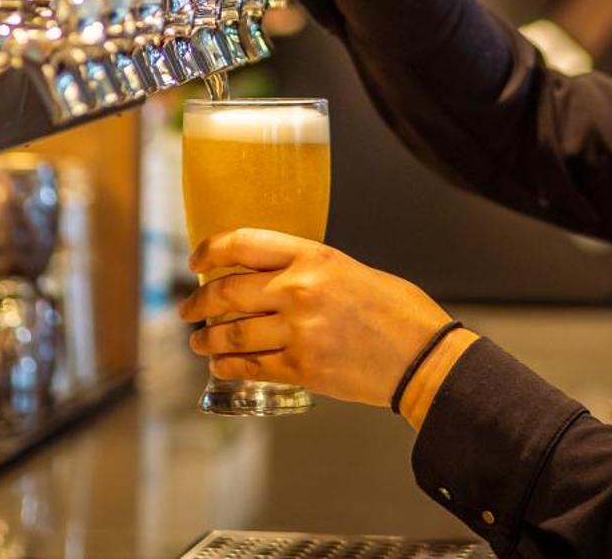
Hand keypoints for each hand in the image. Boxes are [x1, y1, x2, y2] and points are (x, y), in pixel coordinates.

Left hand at [179, 229, 472, 417]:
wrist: (424, 357)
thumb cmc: (398, 312)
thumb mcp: (352, 271)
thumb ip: (311, 272)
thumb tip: (273, 280)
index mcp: (314, 257)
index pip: (244, 243)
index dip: (210, 251)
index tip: (195, 260)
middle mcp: (299, 290)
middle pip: (227, 292)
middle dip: (198, 303)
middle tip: (187, 309)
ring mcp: (299, 331)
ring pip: (232, 334)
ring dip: (207, 340)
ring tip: (199, 342)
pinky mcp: (303, 368)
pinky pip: (251, 366)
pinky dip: (229, 367)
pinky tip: (221, 366)